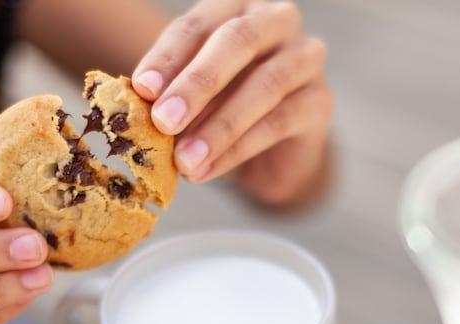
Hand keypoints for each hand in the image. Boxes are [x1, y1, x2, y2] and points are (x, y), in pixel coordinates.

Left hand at [132, 0, 331, 204]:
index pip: (199, 24)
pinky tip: (208, 170)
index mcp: (236, 9)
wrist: (274, 152)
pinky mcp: (320, 102)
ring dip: (219, 127)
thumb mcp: (193, 97)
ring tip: (185, 161)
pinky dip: (238, 150)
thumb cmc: (225, 109)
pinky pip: (279, 123)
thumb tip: (139, 104)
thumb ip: (171, 93)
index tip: (142, 90)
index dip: (168, 56)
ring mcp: (306, 58)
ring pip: (265, 85)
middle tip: (163, 122)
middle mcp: (276, 21)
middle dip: (196, 84)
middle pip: (237, 41)